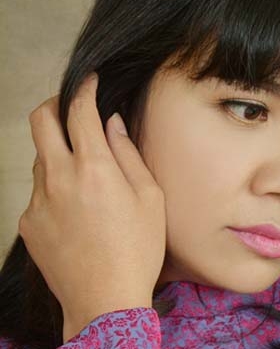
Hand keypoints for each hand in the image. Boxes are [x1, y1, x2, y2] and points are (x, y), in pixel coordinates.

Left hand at [19, 72, 166, 340]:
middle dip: (54, 104)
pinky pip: (38, 190)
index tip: (90, 80)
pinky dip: (54, 184)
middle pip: (40, 121)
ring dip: (58, 150)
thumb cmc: (138, 247)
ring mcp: (38, 201)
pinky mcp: (28, 223)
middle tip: (71, 108)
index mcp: (94, 168)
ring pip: (39, 156)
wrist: (105, 299)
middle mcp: (58, 178)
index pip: (79, 112)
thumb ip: (128, 154)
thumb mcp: (150, 197)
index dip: (84, 89)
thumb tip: (111, 123)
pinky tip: (75, 207)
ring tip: (84, 170)